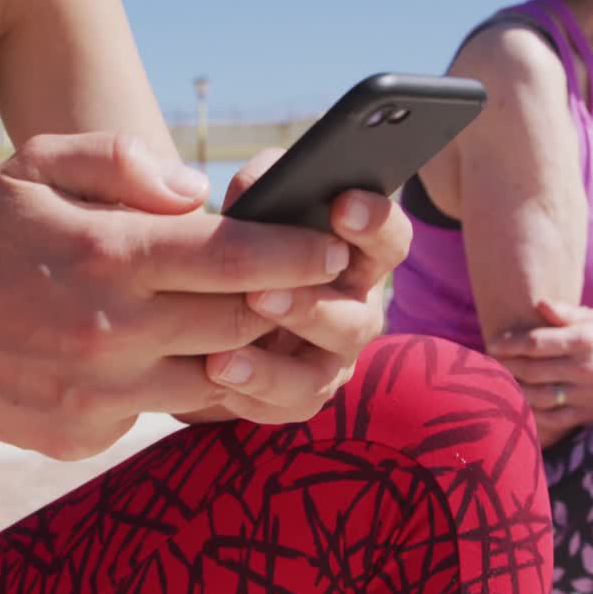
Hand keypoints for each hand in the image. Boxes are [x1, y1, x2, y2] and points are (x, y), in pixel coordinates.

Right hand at [0, 133, 352, 459]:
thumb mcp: (37, 164)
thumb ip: (121, 158)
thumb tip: (198, 190)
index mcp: (109, 253)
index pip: (233, 257)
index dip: (295, 251)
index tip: (330, 246)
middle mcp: (112, 330)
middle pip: (242, 321)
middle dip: (288, 301)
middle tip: (313, 282)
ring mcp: (100, 392)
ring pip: (214, 377)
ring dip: (243, 350)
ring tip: (253, 319)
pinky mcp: (85, 433)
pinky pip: (162, 412)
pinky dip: (178, 384)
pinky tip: (171, 356)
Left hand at [179, 148, 412, 424]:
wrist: (203, 308)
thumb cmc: (243, 244)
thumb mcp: (250, 207)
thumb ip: (259, 186)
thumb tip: (254, 189)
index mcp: (356, 255)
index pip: (390, 238)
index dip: (375, 223)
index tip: (343, 206)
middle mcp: (355, 310)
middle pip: (357, 318)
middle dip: (309, 307)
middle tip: (259, 294)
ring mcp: (332, 360)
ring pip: (320, 373)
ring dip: (273, 366)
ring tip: (223, 356)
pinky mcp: (299, 396)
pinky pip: (286, 407)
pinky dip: (250, 394)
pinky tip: (215, 377)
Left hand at [487, 301, 592, 446]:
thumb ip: (567, 313)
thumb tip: (540, 303)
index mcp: (586, 341)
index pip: (537, 343)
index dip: (510, 343)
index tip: (492, 343)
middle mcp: (587, 369)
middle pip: (533, 370)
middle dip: (505, 367)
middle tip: (487, 364)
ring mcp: (589, 395)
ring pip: (539, 396)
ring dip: (514, 390)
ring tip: (497, 383)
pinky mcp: (590, 415)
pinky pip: (553, 419)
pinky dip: (532, 414)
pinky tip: (518, 405)